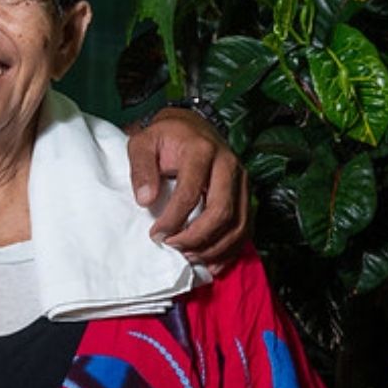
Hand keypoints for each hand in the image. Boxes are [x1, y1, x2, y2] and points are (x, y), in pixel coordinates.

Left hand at [126, 108, 248, 272]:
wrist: (189, 126)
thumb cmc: (164, 137)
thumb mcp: (142, 143)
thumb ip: (141, 168)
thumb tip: (145, 200)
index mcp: (202, 150)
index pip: (190, 192)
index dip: (173, 219)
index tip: (156, 234)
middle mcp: (228, 164)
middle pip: (221, 211)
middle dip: (196, 237)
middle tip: (173, 247)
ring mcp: (242, 179)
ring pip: (238, 223)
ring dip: (214, 247)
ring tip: (189, 256)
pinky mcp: (246, 193)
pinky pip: (246, 226)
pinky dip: (231, 248)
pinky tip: (213, 261)